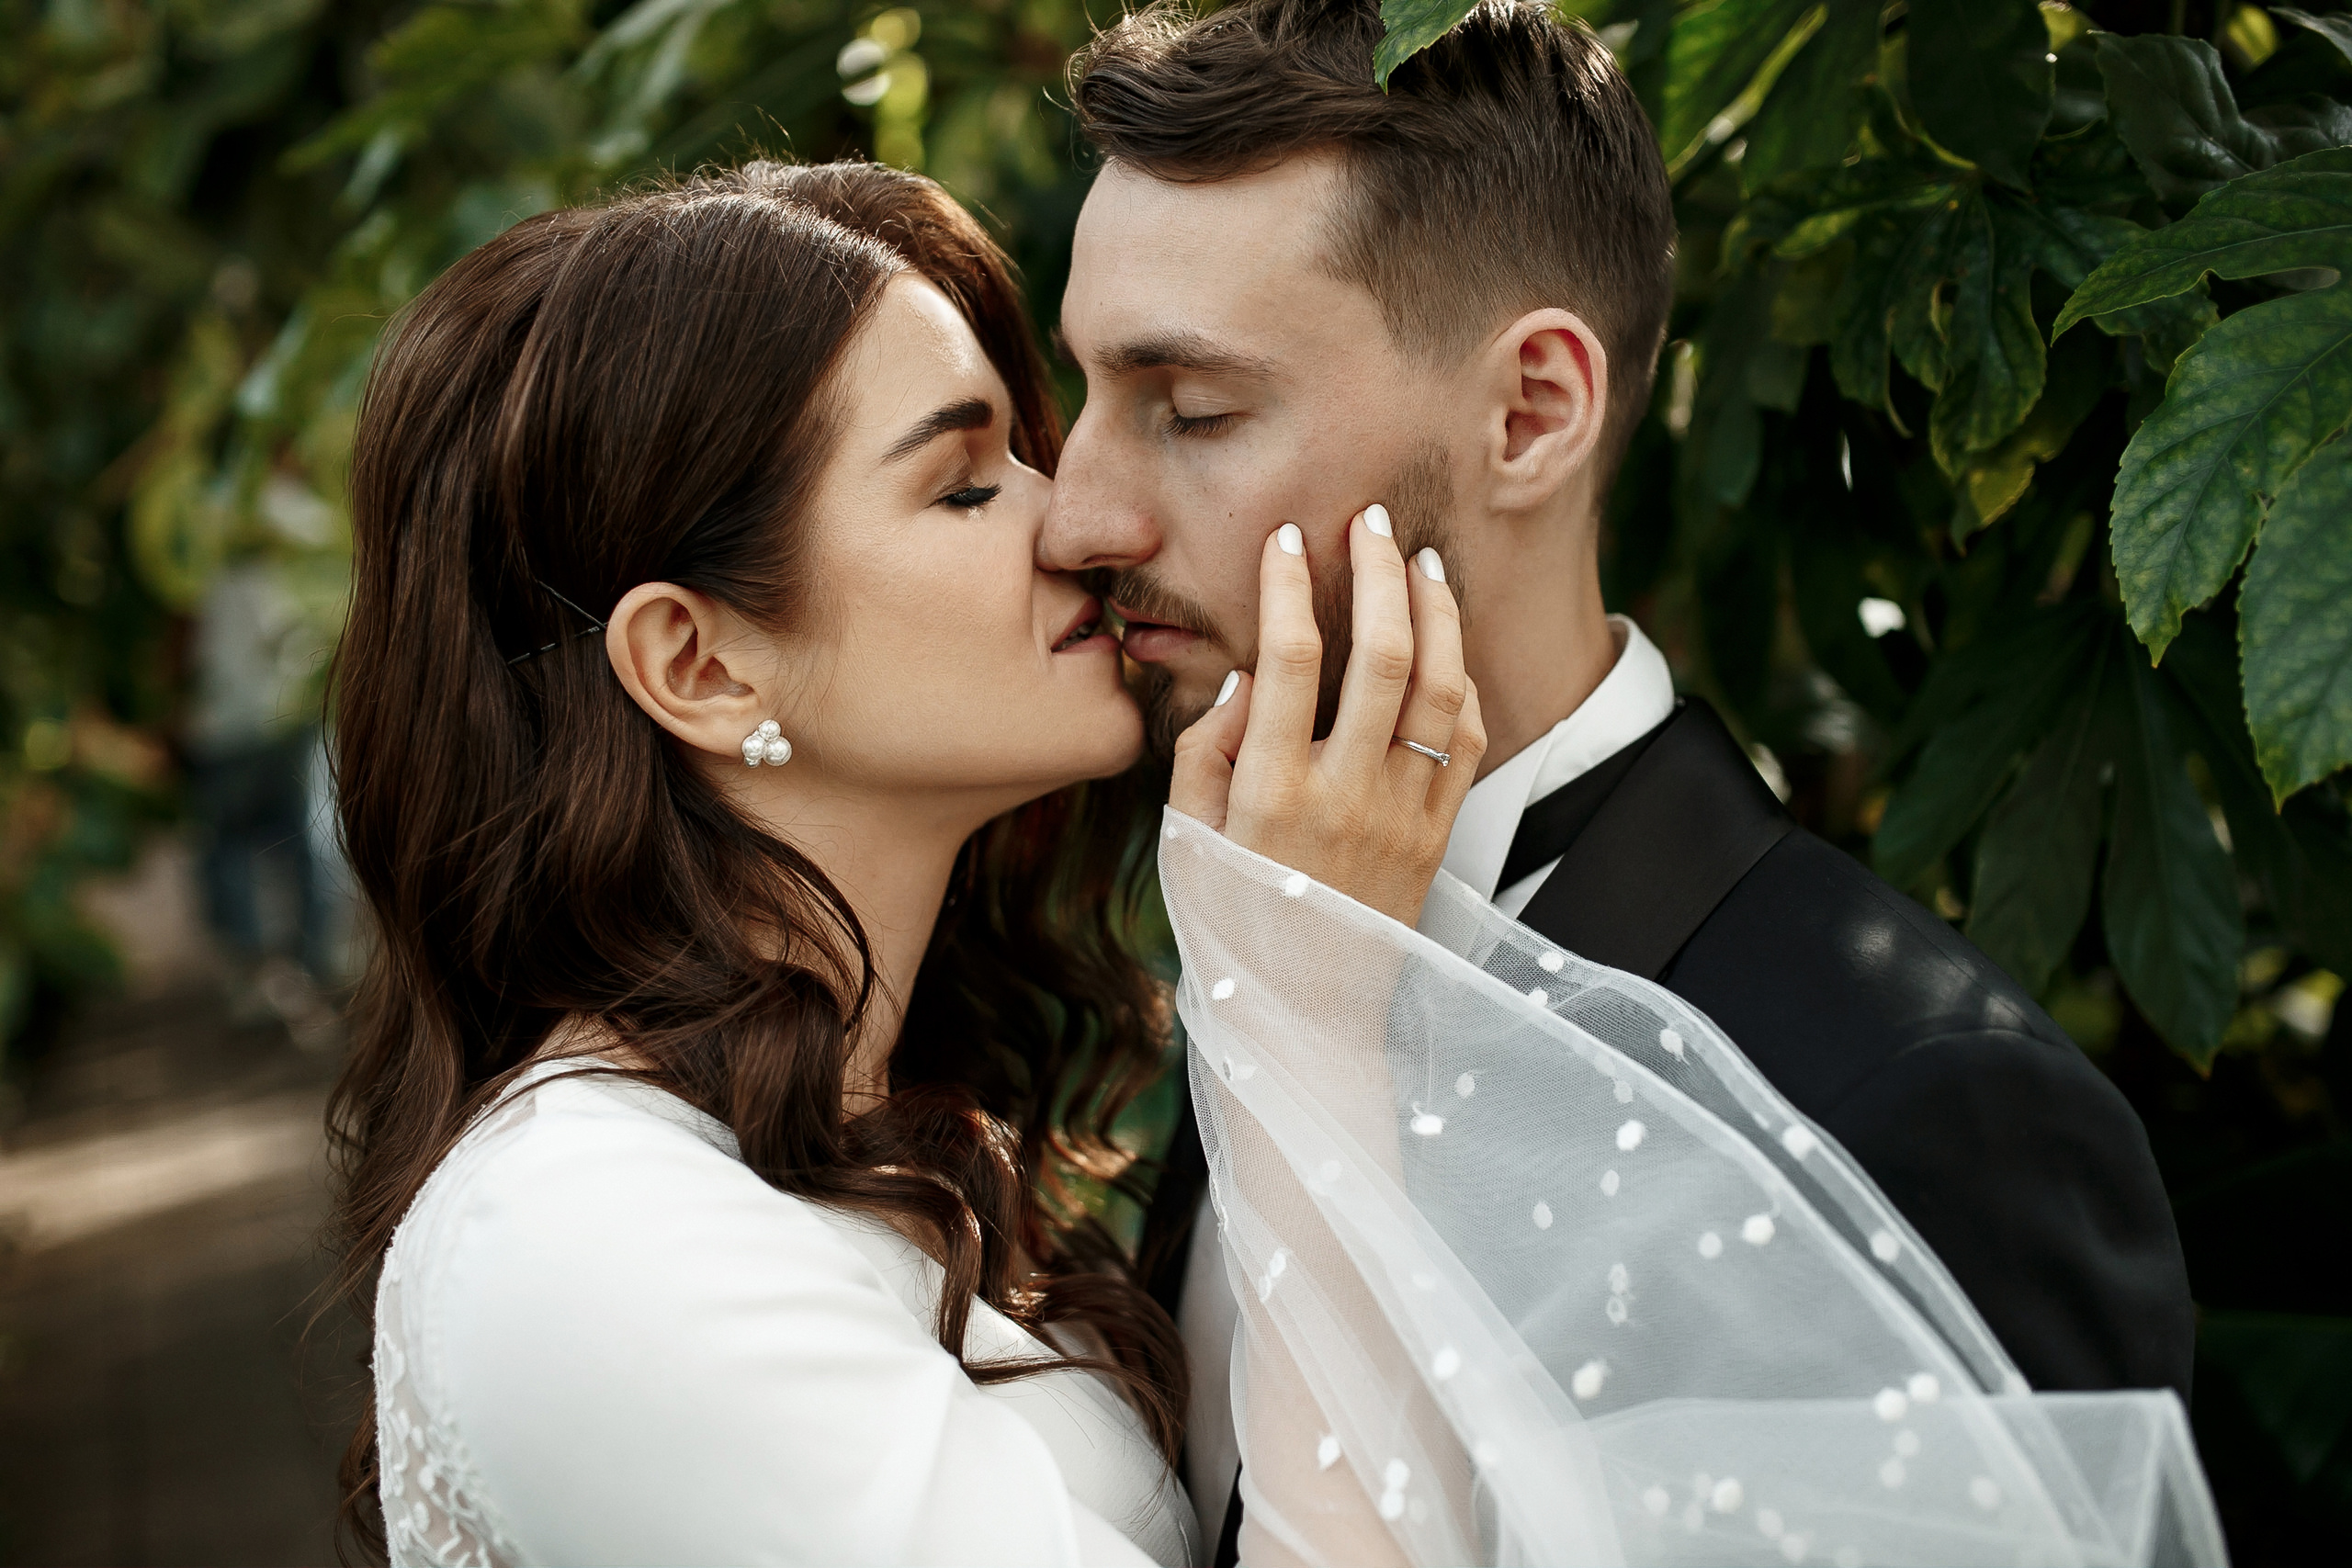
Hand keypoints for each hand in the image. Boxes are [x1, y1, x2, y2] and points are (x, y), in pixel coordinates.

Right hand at [1169, 506, 1484, 925]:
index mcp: (1275, 791)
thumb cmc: (1230, 920)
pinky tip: (1446, 643)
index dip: (1289, 586)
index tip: (1287, 538)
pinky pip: (1470, 737)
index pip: (1291, 659)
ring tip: (1420, 561)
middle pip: (1386, 654)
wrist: (1305, 1014)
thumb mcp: (1187, 836)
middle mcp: (1350, 796)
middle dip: (1381, 572)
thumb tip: (1248, 675)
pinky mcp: (1441, 833)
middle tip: (1370, 521)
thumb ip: (1206, 749)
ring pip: (1444, 687)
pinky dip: (1464, 679)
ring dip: (1438, 612)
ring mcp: (1406, 814)